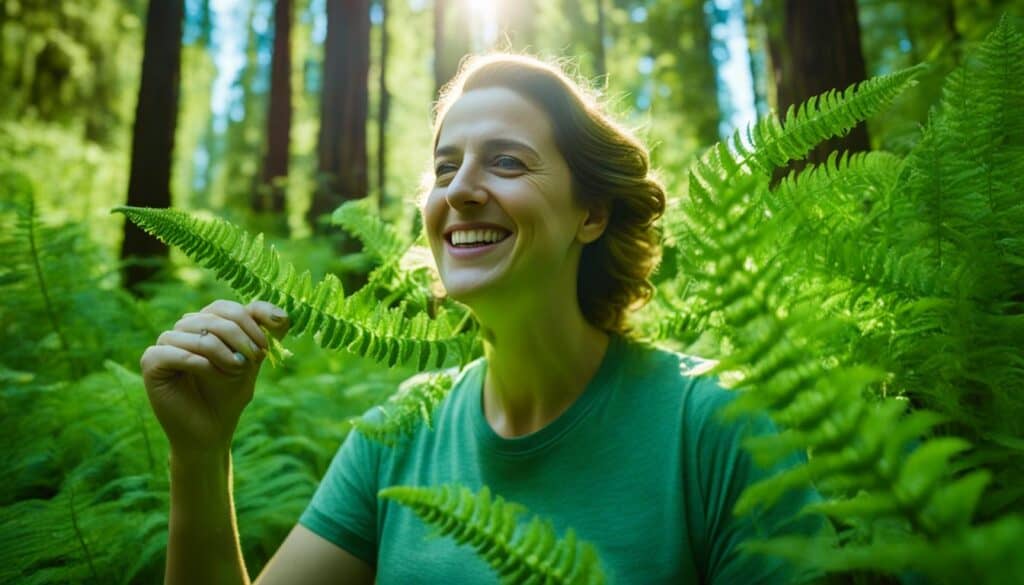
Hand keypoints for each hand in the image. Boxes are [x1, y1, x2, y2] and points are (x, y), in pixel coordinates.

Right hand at [140, 300, 289, 460]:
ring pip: (197, 334)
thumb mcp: (254, 359)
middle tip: (250, 362)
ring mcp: (165, 344)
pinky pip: (174, 352)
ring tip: (233, 372)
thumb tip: (283, 314)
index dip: (249, 323)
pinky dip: (198, 363)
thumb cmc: (230, 394)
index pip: (226, 307)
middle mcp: (183, 329)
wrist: (212, 430)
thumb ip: (269, 333)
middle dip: (240, 339)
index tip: (265, 348)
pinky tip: (211, 374)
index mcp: (205, 323)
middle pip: (214, 318)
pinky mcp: (151, 363)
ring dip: (222, 354)